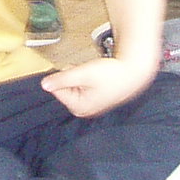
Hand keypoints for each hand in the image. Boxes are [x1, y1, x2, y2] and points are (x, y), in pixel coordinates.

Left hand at [39, 50, 156, 118]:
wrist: (135, 72)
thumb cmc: (112, 74)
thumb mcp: (83, 73)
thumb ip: (62, 79)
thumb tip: (44, 84)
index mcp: (79, 107)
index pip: (58, 89)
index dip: (65, 75)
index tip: (78, 69)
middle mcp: (84, 110)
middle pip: (66, 88)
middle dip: (73, 76)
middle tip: (89, 72)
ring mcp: (92, 106)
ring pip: (75, 86)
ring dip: (81, 77)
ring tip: (96, 74)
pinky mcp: (99, 99)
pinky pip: (85, 87)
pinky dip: (89, 79)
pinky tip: (100, 77)